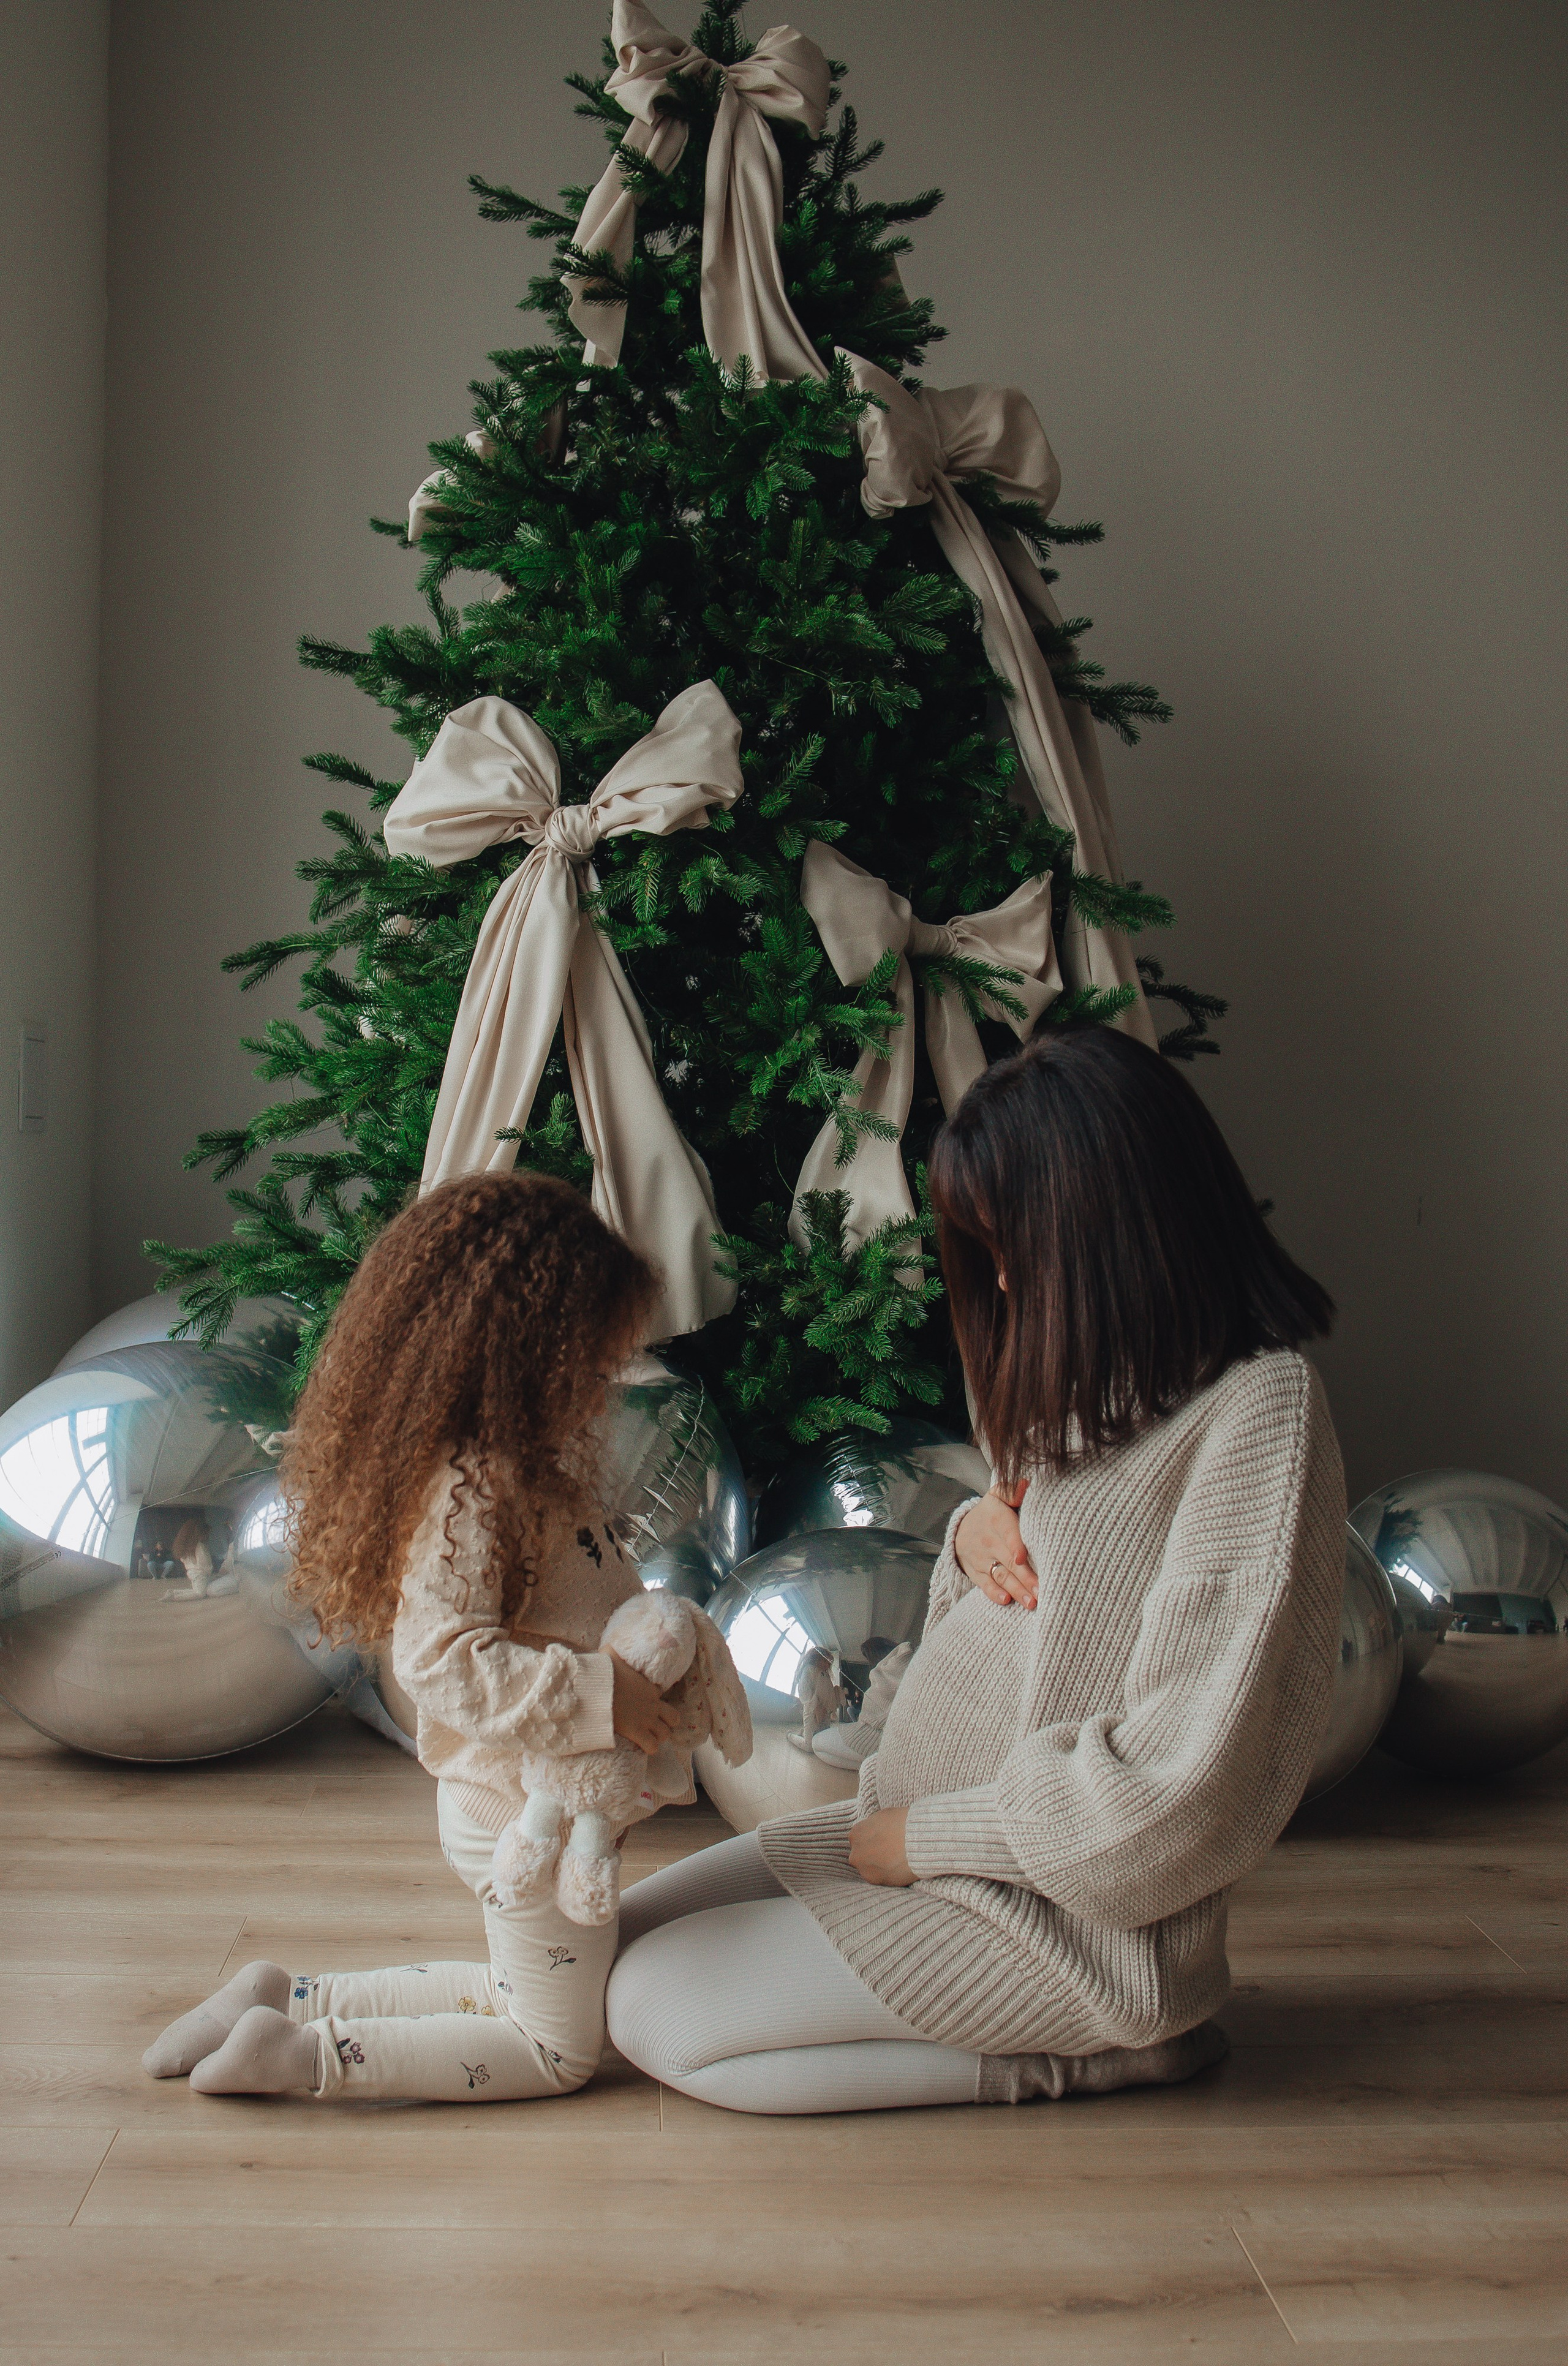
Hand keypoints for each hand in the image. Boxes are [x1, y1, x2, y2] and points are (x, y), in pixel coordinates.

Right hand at [609, 1651, 679, 1754]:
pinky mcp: (636, 1732)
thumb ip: (613, 1651)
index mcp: (649, 1687)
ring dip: (658, 1737)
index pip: (662, 1696)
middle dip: (666, 1724)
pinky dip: (649, 1748)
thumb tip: (608, 1644)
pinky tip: (641, 1746)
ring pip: (665, 1734)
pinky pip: (652, 1746)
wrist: (595, 1689)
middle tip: (654, 1726)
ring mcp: (646, 1719)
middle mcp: (652, 1704)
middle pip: (673, 1718)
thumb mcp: (610, 1655)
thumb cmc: (602, 1672)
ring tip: (648, 1738)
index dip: (657, 1704)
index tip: (647, 1707)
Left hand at [848, 1805, 914, 1886]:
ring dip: (877, 1866)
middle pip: (860, 1854)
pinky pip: (878, 1878)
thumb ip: (872, 1826)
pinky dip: (886, 1875)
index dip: (872, 1840)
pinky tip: (896, 1868)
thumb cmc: (903, 1824)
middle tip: (888, 1852)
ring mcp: (863, 1868)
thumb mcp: (883, 1816)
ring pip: (867, 1868)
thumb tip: (874, 1831)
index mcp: (856, 1833)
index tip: (882, 1841)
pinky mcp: (874, 1880)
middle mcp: (855, 1852)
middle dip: (872, 1854)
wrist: (917, 1842)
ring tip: (894, 1861)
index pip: (859, 1838)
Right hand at [954, 1482, 1035, 1607]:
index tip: (1023, 1558)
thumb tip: (1025, 1482)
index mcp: (997, 1520)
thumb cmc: (992, 1512)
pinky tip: (1005, 1600)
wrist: (962, 1528)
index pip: (1008, 1533)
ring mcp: (981, 1558)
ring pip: (1000, 1575)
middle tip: (1041, 1591)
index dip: (1015, 1545)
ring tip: (1031, 1602)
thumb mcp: (998, 1496)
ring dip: (1016, 1590)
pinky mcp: (976, 1572)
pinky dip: (993, 1593)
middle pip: (1009, 1560)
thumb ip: (1011, 1489)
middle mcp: (988, 1540)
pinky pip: (984, 1584)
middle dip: (1026, 1577)